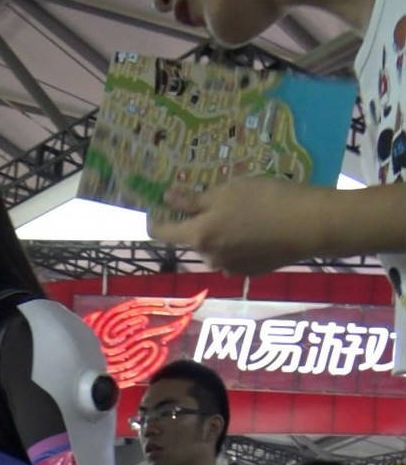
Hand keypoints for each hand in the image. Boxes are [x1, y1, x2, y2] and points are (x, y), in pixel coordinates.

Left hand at [148, 179, 332, 275]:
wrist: (309, 225)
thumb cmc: (265, 200)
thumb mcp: (227, 191)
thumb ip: (194, 199)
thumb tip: (167, 199)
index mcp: (199, 236)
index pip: (162, 233)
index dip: (155, 220)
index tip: (156, 208)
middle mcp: (209, 258)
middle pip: (193, 239)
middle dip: (199, 222)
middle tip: (218, 199)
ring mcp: (229, 268)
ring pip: (215, 248)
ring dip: (220, 233)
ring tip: (244, 211)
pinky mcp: (250, 273)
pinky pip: (234, 256)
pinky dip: (238, 243)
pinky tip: (258, 228)